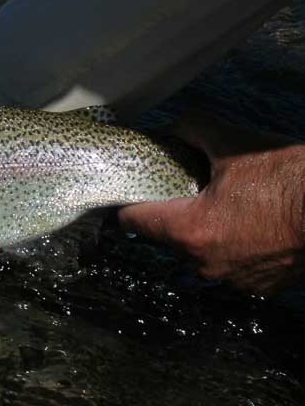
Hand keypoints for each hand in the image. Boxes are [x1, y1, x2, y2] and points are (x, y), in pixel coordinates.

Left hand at [119, 111, 304, 293]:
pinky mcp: (261, 287)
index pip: (133, 220)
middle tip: (190, 187)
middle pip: (168, 235)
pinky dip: (236, 244)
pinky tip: (253, 222)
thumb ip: (192, 130)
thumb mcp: (232, 142)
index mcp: (188, 231)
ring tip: (229, 203)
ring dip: (207, 229)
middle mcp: (204, 263)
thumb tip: (175, 130)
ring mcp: (234, 280)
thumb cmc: (289, 178)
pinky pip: (233, 263)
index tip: (131, 190)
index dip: (128, 201)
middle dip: (174, 211)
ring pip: (201, 251)